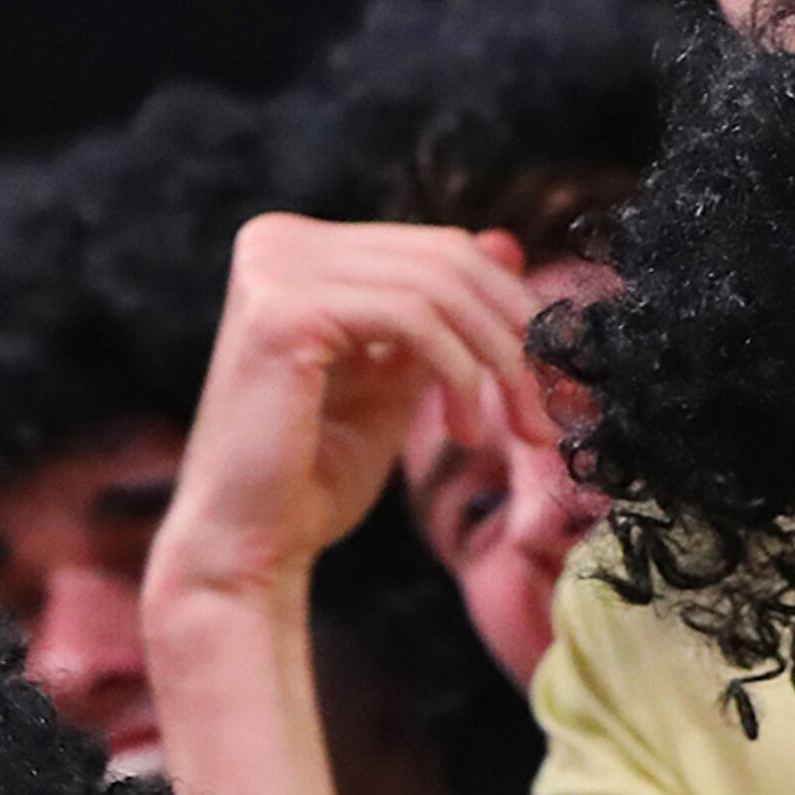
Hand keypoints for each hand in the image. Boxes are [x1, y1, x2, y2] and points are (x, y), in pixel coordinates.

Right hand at [146, 214, 549, 617]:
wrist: (245, 551)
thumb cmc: (310, 480)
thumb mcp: (395, 382)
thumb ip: (440, 316)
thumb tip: (506, 242)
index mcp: (296, 252)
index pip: (435, 250)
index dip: (508, 307)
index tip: (548, 377)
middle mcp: (278, 243)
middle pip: (445, 258)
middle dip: (515, 335)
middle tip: (547, 411)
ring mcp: (275, 270)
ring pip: (439, 287)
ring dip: (497, 364)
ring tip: (514, 432)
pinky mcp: (282, 311)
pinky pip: (412, 318)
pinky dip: (459, 374)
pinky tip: (462, 431)